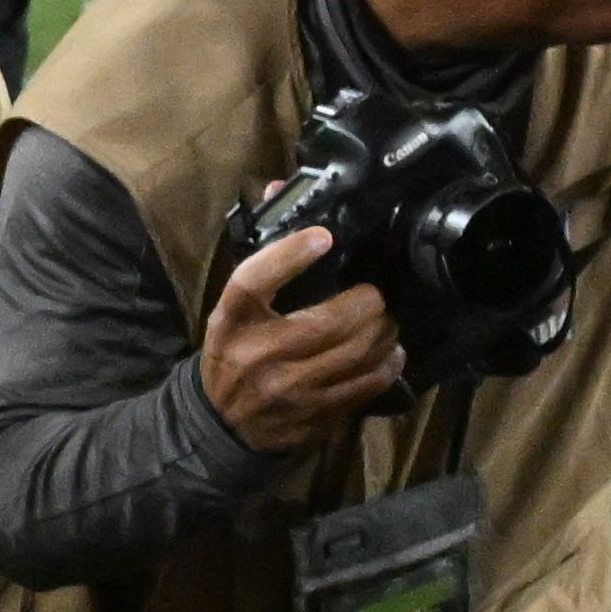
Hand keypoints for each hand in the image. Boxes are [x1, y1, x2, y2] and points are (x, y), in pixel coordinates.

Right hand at [199, 217, 412, 448]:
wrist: (222, 424)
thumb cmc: (234, 353)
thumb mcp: (233, 310)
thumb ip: (263, 255)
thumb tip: (279, 187)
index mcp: (231, 321)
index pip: (252, 281)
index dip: (289, 256)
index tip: (323, 237)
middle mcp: (256, 355)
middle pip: (326, 322)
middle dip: (367, 304)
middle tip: (375, 296)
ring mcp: (287, 390)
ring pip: (354, 354)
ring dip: (383, 333)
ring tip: (385, 321)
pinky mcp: (312, 416)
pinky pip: (363, 385)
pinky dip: (385, 365)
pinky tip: (388, 353)